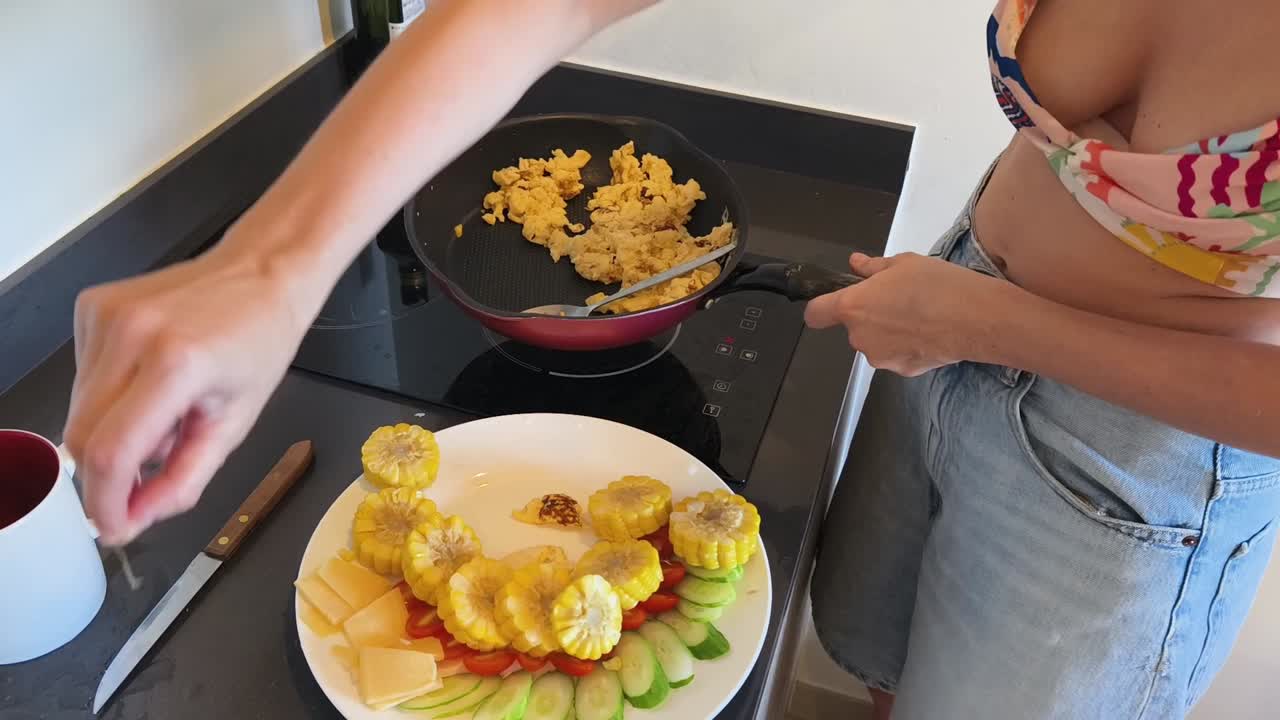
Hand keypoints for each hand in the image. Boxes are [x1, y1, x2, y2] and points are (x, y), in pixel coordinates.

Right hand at [63, 240, 314, 544]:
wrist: (261, 274)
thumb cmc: (259, 341)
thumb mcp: (235, 424)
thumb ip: (184, 480)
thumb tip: (137, 519)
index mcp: (175, 364)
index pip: (109, 453)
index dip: (104, 503)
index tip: (116, 526)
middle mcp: (131, 335)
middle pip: (82, 438)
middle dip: (108, 477)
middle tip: (145, 484)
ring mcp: (105, 317)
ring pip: (76, 411)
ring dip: (112, 433)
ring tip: (165, 416)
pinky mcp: (90, 308)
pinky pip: (81, 378)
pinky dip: (108, 399)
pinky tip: (149, 384)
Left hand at [804, 252, 1005, 375]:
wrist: (976, 320)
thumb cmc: (940, 288)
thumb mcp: (904, 263)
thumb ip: (873, 267)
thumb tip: (857, 264)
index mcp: (854, 307)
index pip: (816, 313)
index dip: (821, 307)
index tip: (830, 303)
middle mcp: (860, 337)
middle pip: (853, 327)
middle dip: (869, 315)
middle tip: (897, 299)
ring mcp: (880, 357)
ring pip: (875, 342)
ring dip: (888, 331)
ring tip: (918, 315)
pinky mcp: (902, 370)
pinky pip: (895, 355)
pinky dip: (906, 346)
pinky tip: (928, 332)